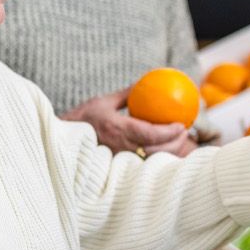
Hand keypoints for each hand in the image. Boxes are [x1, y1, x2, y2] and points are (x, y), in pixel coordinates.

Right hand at [62, 88, 197, 157]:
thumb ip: (126, 94)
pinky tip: (165, 151)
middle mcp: (120, 147)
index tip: (182, 124)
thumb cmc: (83, 118)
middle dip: (175, 143)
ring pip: (152, 160)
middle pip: (156, 150)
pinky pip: (144, 164)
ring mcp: (120, 160)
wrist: (63, 141)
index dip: (169, 131)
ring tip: (179, 141)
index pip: (150, 133)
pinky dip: (157, 158)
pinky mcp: (118, 166)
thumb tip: (144, 83)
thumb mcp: (103, 101)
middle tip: (185, 132)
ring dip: (169, 152)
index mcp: (117, 129)